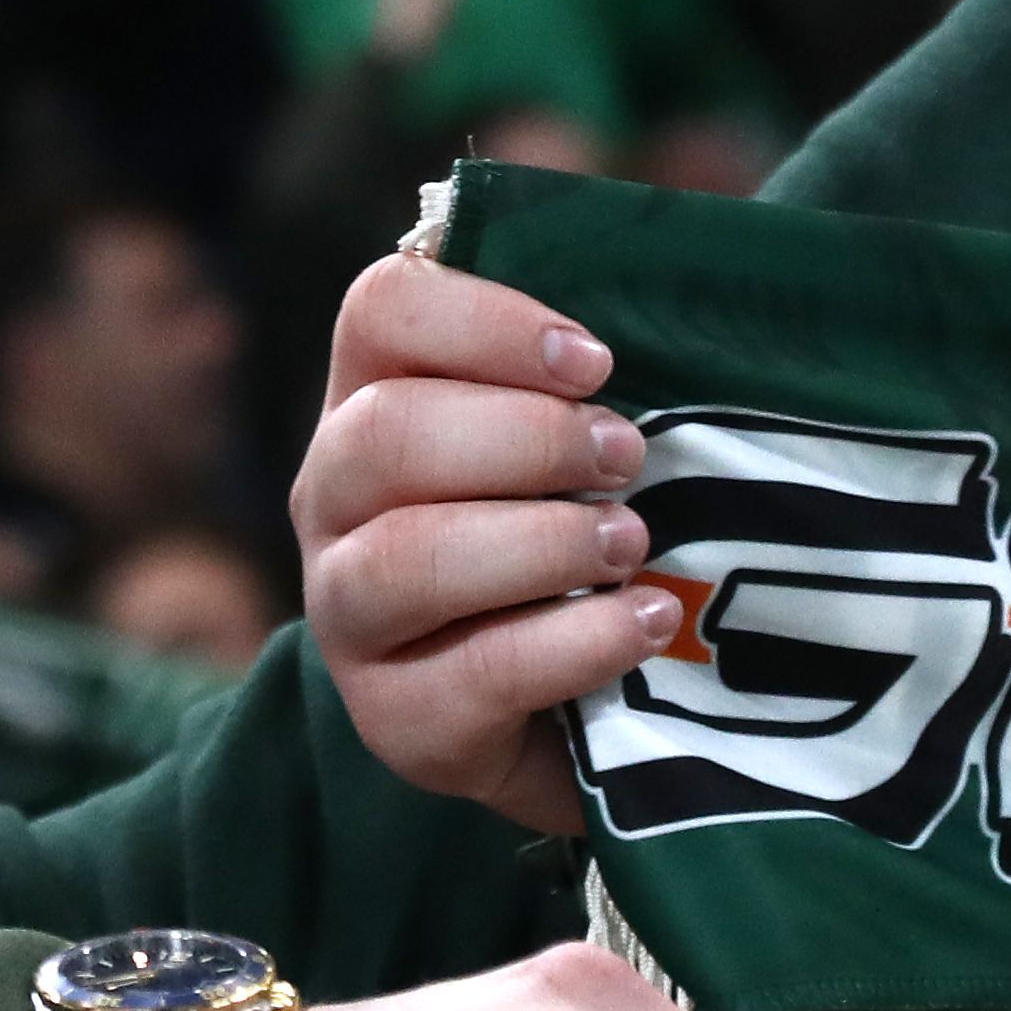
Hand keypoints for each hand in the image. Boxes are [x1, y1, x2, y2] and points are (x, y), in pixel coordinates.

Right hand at [296, 252, 666, 841]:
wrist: (572, 727)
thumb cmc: (572, 548)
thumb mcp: (572, 448)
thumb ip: (583, 378)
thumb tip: (678, 283)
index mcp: (369, 400)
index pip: (382, 311)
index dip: (487, 321)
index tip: (595, 362)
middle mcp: (332, 500)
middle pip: (385, 433)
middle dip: (527, 438)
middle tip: (626, 458)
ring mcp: (348, 616)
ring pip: (406, 557)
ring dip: (541, 541)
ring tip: (629, 543)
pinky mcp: (395, 720)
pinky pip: (474, 673)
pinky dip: (574, 643)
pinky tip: (645, 622)